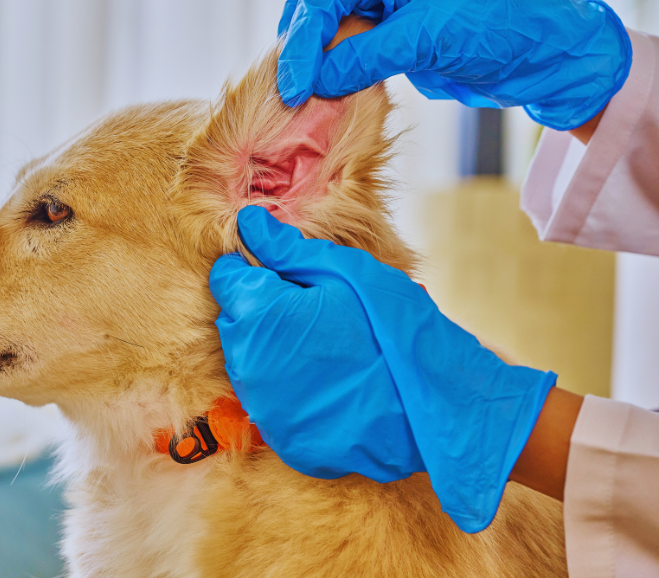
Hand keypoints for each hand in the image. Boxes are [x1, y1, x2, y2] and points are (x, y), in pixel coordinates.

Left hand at [209, 206, 556, 532]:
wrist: (432, 409)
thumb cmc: (392, 329)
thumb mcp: (347, 272)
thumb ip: (288, 249)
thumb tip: (248, 223)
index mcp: (258, 311)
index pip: (226, 276)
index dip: (257, 267)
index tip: (291, 273)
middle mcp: (246, 360)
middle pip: (235, 317)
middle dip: (263, 306)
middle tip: (317, 307)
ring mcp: (260, 403)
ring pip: (249, 358)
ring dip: (274, 345)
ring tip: (326, 344)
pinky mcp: (279, 434)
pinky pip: (269, 397)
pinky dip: (289, 384)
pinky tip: (328, 379)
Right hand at [277, 0, 631, 130]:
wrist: (539, 53)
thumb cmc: (493, 26)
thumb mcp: (425, 38)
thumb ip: (365, 56)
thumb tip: (314, 82)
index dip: (301, 44)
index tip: (294, 87)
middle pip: (313, 14)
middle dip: (298, 54)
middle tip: (288, 98)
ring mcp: (379, 10)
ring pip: (325, 38)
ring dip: (312, 69)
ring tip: (300, 104)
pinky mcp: (388, 41)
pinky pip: (345, 58)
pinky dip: (332, 79)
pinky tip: (325, 102)